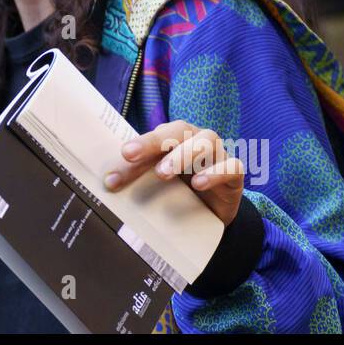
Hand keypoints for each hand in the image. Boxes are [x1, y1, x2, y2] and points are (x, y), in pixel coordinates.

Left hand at [103, 120, 244, 226]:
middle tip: (131, 155)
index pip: (155, 136)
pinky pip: (231, 166)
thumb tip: (108, 182)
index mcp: (176, 138)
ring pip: (206, 142)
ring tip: (163, 173)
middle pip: (178, 130)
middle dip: (153, 141)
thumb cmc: (182, 191)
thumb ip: (138, 178)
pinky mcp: (235, 173)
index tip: (122, 154)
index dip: (139, 145)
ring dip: (183, 154)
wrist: (214, 214)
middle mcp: (197, 139)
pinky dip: (215, 173)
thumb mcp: (158, 184)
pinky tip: (199, 184)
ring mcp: (219, 154)